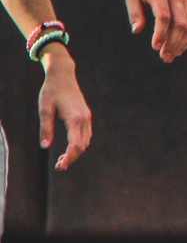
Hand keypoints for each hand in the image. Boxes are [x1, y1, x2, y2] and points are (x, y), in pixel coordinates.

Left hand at [37, 46, 89, 169]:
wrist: (63, 75)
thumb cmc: (51, 91)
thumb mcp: (44, 109)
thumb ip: (45, 128)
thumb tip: (45, 146)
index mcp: (74, 118)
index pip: (75, 144)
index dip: (69, 157)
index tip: (61, 166)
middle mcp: (84, 118)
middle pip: (82, 145)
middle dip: (72, 158)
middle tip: (59, 167)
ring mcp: (87, 117)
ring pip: (86, 141)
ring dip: (76, 152)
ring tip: (62, 159)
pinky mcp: (86, 115)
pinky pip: (86, 134)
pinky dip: (80, 144)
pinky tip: (70, 147)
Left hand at [121, 0, 186, 61]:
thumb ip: (134, 12)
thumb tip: (137, 31)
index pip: (163, 16)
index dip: (161, 33)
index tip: (155, 47)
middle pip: (180, 23)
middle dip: (173, 42)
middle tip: (164, 57)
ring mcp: (184, 0)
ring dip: (182, 43)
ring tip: (170, 56)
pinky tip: (179, 48)